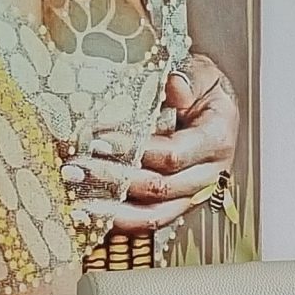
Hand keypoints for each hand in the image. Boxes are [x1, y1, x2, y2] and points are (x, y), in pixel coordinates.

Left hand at [64, 54, 238, 233]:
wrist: (210, 105)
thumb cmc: (203, 89)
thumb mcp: (201, 72)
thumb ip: (188, 77)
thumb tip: (174, 85)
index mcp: (217, 139)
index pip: (173, 154)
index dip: (135, 150)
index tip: (100, 140)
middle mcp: (210, 173)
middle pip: (161, 188)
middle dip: (115, 179)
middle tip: (77, 168)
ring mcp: (194, 194)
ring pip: (155, 215)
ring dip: (113, 211)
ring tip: (77, 201)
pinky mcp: (178, 205)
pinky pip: (149, 221)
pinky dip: (120, 222)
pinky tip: (91, 214)